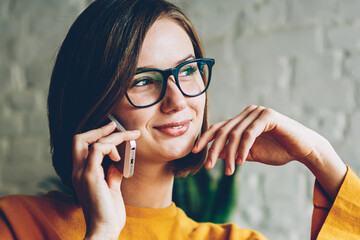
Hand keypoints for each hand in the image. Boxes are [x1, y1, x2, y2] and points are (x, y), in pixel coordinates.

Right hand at [72, 121, 139, 238]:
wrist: (105, 230)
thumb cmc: (109, 212)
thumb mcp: (112, 188)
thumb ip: (112, 174)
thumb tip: (118, 162)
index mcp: (81, 174)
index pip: (82, 146)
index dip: (96, 135)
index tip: (113, 130)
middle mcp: (77, 171)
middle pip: (78, 139)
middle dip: (98, 129)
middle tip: (115, 125)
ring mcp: (81, 173)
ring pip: (89, 141)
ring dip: (112, 137)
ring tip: (127, 143)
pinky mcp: (90, 176)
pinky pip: (98, 150)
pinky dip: (111, 146)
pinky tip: (119, 157)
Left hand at [193, 105, 345, 199]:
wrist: (304, 149)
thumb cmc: (278, 150)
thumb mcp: (249, 153)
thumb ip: (233, 151)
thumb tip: (214, 154)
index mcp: (242, 120)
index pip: (218, 128)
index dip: (205, 139)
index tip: (194, 152)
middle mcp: (247, 113)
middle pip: (223, 131)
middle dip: (214, 150)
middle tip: (208, 166)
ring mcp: (258, 112)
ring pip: (235, 134)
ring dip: (231, 154)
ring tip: (230, 171)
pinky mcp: (268, 116)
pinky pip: (250, 134)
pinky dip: (243, 148)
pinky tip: (242, 162)